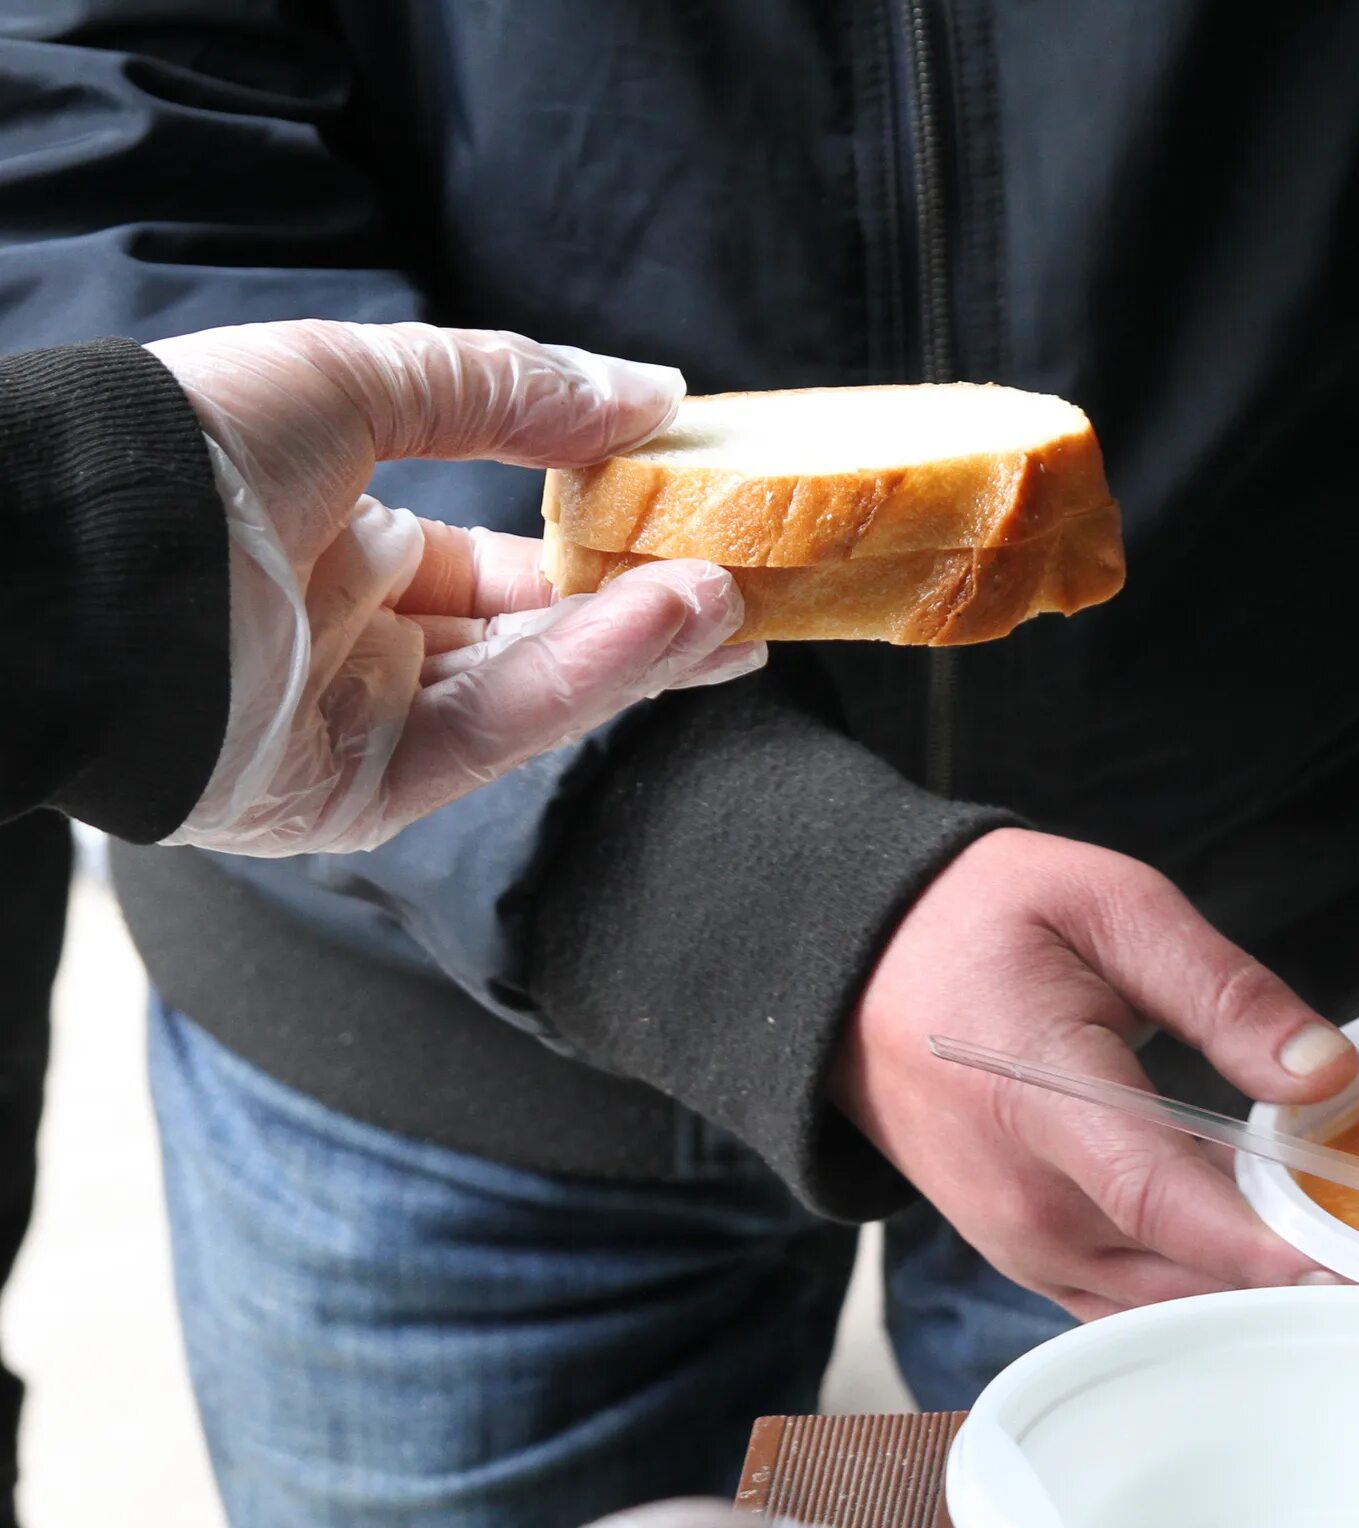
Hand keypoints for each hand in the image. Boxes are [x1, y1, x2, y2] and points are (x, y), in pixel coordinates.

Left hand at [146, 319, 763, 854]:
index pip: (501, 562)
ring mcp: (355, 722)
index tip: (693, 525)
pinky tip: (666, 629)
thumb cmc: (187, 451)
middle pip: (531, 636)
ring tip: (733, 606)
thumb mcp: (360, 379)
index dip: (598, 545)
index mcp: (338, 545)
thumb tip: (651, 394)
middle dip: (644, 612)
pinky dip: (586, 680)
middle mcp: (353, 641)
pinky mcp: (355, 792)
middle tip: (750, 584)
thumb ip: (509, 388)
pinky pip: (493, 734)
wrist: (82, 557)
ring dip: (637, 646)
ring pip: (528, 689)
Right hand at [835, 828, 1358, 1317]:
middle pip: (1182, 1276)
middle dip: (1295, 1280)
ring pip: (1166, 1310)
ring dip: (1258, 1300)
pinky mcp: (1028, 1263)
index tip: (1356, 1267)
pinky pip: (1133, 1311)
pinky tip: (1279, 1273)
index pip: (1162, 1197)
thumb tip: (1325, 1073)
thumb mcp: (1114, 908)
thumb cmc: (984, 922)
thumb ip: (1224, 992)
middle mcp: (1026, 1198)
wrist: (855, 969)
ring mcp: (1021, 1245)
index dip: (1262, 1246)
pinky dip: (1207, 1302)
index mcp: (1040, 1094)